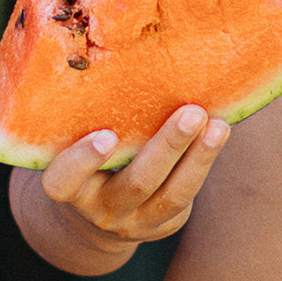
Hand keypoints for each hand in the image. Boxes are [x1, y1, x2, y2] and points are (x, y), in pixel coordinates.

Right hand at [41, 105, 230, 251]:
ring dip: (198, 157)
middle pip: (135, 184)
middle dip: (167, 148)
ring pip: (171, 194)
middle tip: (191, 113)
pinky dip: (203, 162)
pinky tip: (219, 132)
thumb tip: (122, 56)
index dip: (82, 162)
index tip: (107, 135)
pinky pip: (186, 196)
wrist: (98, 215)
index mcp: (71, 188)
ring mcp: (134, 221)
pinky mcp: (163, 224)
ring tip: (218, 125)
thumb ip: (89, 120)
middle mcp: (100, 209)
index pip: (62, 182)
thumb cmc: (85, 161)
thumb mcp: (75, 146)